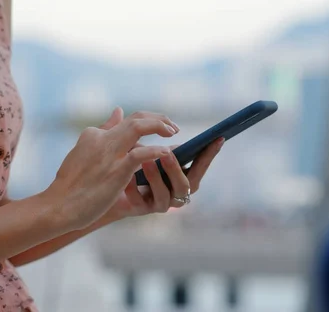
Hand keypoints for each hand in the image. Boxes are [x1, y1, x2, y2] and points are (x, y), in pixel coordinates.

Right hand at [45, 108, 179, 229]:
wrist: (58, 206)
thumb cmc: (71, 184)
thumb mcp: (84, 151)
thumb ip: (103, 131)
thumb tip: (118, 110)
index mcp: (94, 134)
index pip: (126, 121)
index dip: (148, 122)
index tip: (160, 127)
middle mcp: (102, 139)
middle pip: (137, 118)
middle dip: (159, 119)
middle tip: (173, 127)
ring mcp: (109, 154)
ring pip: (139, 127)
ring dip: (160, 127)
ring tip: (174, 134)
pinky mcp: (116, 171)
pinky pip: (141, 154)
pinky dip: (156, 150)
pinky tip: (166, 153)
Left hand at [98, 108, 222, 218]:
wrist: (110, 190)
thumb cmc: (134, 168)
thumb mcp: (145, 152)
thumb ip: (152, 139)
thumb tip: (151, 118)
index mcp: (182, 178)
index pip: (200, 166)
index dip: (209, 154)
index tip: (218, 138)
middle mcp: (175, 193)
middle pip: (185, 185)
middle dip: (177, 169)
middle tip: (168, 153)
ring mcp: (159, 203)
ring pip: (164, 195)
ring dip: (156, 178)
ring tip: (146, 162)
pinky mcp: (141, 210)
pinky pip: (139, 201)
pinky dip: (134, 188)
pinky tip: (127, 177)